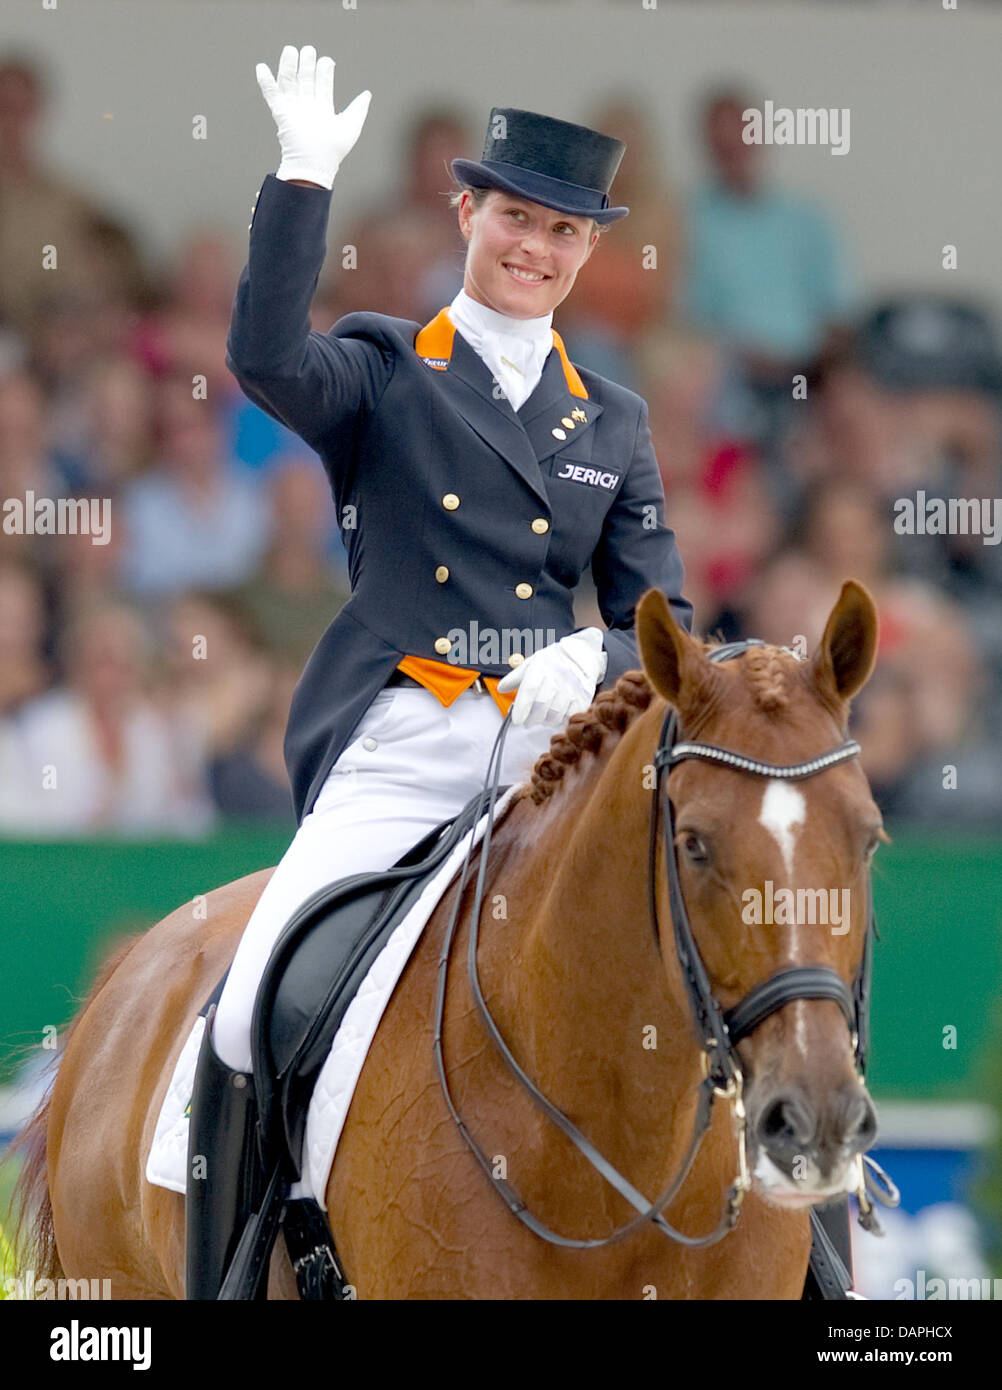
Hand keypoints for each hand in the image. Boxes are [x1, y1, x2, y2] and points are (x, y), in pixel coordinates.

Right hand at [256, 45, 370, 189]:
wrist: (314, 164)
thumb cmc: (333, 151)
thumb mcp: (351, 126)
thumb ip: (358, 109)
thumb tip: (367, 94)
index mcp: (322, 111)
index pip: (322, 86)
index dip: (325, 72)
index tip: (327, 60)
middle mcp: (307, 109)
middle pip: (305, 81)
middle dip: (307, 65)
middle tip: (309, 50)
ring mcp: (293, 110)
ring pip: (289, 83)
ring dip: (288, 67)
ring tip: (291, 50)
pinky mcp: (281, 114)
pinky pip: (271, 95)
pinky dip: (266, 82)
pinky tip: (262, 67)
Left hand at [496, 628, 607, 727]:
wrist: (582, 654)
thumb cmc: (553, 660)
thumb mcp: (532, 662)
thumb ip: (515, 677)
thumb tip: (501, 689)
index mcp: (541, 666)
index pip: (530, 689)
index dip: (522, 707)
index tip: (517, 720)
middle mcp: (558, 676)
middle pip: (542, 705)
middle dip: (532, 718)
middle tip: (528, 721)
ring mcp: (572, 687)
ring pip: (555, 714)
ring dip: (546, 720)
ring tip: (543, 717)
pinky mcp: (583, 696)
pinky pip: (569, 716)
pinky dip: (561, 720)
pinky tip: (557, 715)